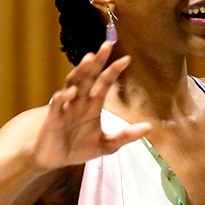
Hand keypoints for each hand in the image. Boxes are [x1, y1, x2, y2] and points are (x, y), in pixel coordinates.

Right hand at [32, 42, 151, 169]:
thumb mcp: (107, 145)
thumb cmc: (79, 149)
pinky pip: (57, 102)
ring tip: (89, 59)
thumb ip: (126, 135)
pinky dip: (64, 96)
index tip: (127, 58)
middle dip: (98, 61)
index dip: (114, 70)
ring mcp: (66, 106)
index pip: (105, 82)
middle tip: (107, 45)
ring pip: (73, 83)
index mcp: (93, 104)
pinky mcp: (54, 117)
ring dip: (80, 71)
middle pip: (89, 76)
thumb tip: (150, 126)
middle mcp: (80, 101)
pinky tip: (73, 92)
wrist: (55, 160)